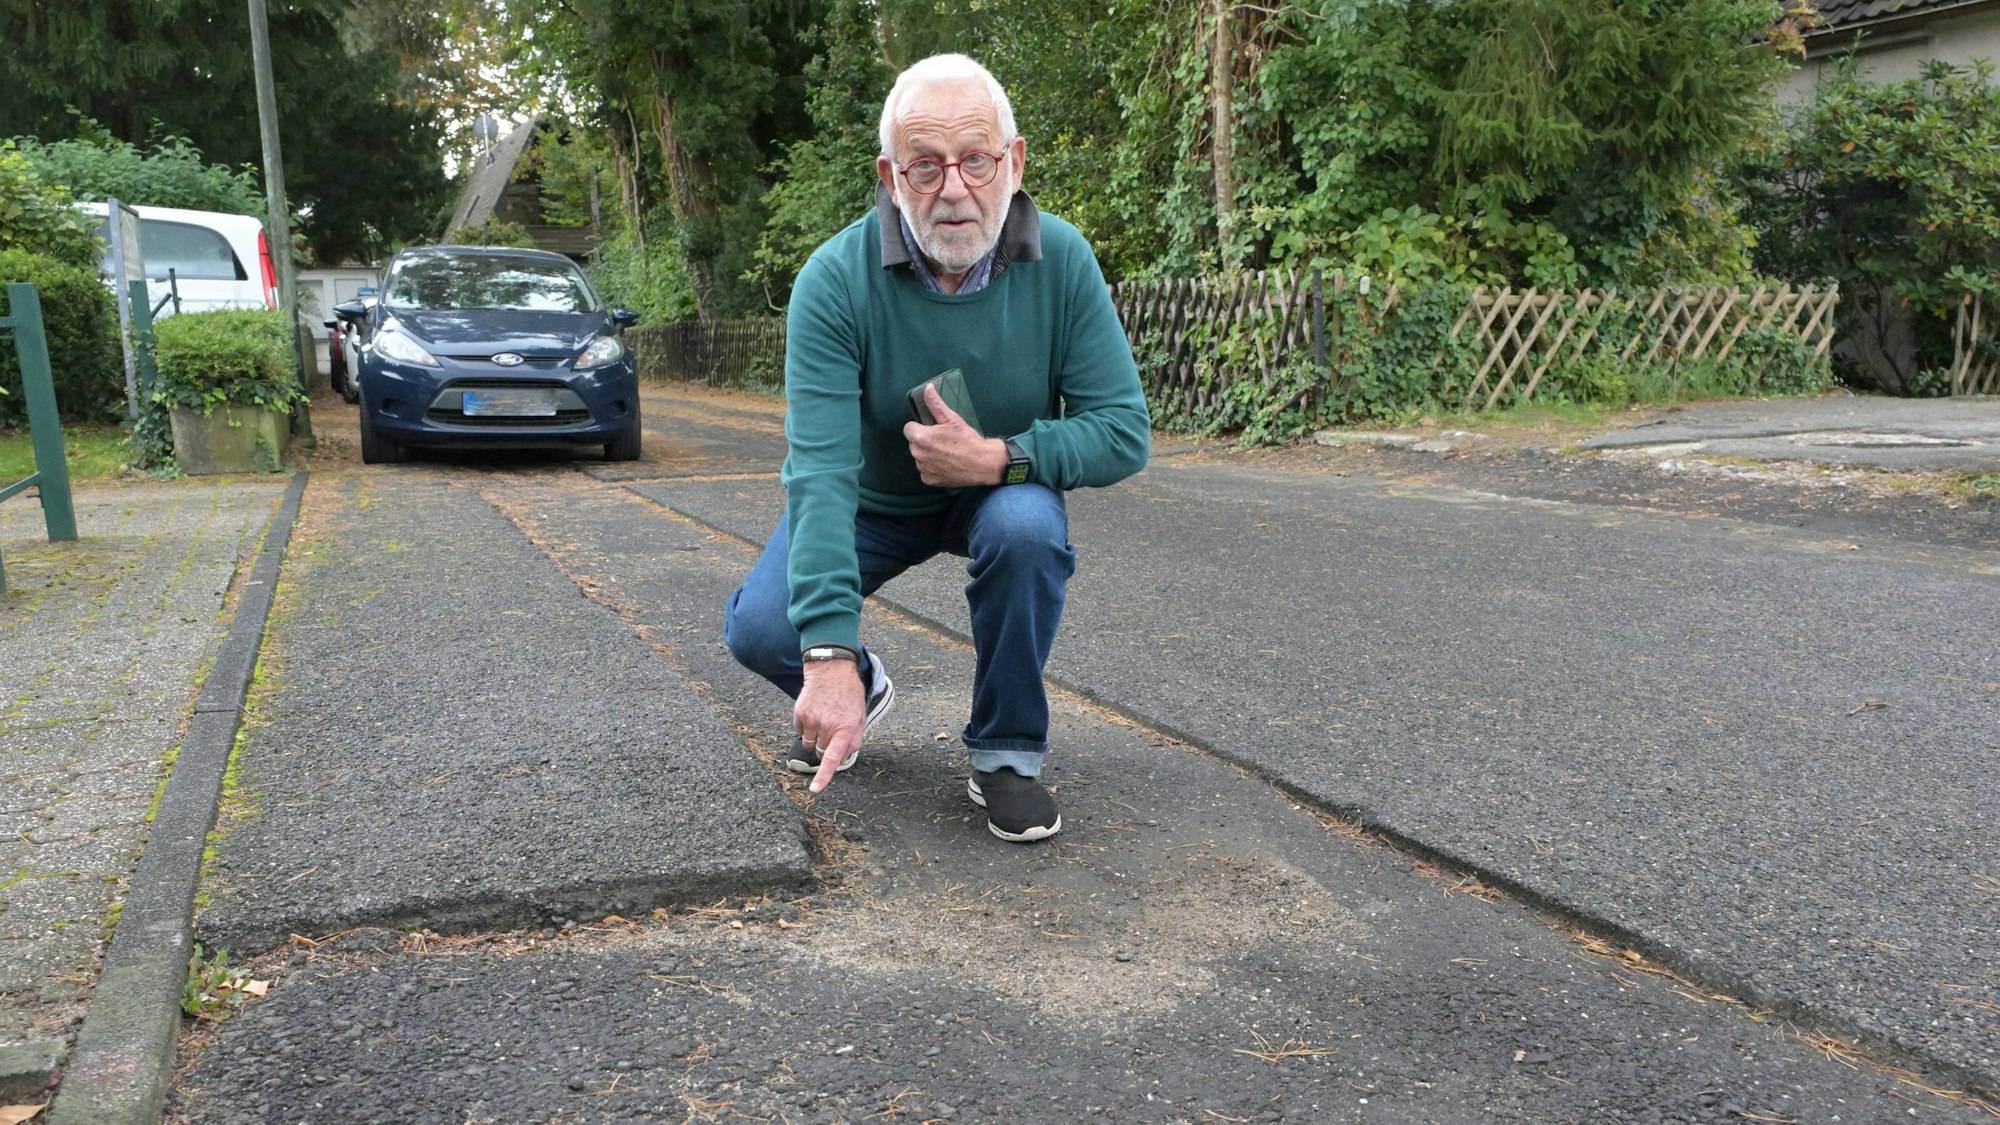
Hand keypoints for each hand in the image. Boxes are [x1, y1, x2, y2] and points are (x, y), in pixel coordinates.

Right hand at [795, 659, 864, 792]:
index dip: (824, 776)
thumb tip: (844, 758)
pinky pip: (800, 731)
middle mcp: (827, 726)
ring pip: (810, 744)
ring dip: (816, 738)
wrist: (830, 669)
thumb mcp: (859, 716)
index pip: (833, 758)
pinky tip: (815, 712)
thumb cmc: (848, 693)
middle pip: (822, 752)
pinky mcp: (800, 714)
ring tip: (823, 719)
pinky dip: (806, 727)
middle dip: (827, 747)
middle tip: (833, 729)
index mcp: (845, 727)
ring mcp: (811, 720)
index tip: (815, 790)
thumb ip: (854, 739)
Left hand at [903, 385, 1005, 487]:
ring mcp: (922, 469)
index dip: (920, 427)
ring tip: (946, 453)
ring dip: (927, 454)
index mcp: (920, 437)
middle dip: (924, 441)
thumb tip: (927, 388)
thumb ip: (935, 404)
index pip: (908, 428)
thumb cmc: (967, 439)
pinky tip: (946, 465)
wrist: (983, 464)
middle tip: (942, 441)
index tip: (933, 429)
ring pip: (919, 457)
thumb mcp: (952, 418)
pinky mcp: (929, 480)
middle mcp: (917, 454)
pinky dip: (932, 468)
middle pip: (913, 443)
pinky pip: (925, 471)